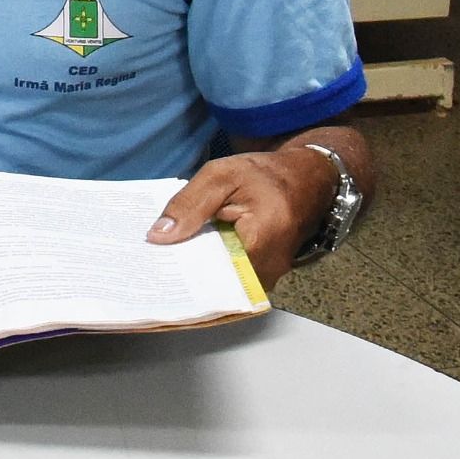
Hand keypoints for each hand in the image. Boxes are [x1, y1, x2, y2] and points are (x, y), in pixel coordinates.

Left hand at [146, 144, 339, 286]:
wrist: (304, 179)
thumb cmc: (263, 174)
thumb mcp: (220, 175)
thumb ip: (189, 204)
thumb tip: (158, 236)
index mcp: (261, 237)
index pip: (214, 268)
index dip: (183, 266)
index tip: (155, 262)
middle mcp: (271, 267)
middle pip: (219, 282)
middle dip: (186, 274)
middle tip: (155, 262)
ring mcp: (272, 274)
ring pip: (226, 284)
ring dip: (200, 273)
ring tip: (169, 260)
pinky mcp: (267, 274)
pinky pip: (235, 278)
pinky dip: (214, 269)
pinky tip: (193, 256)